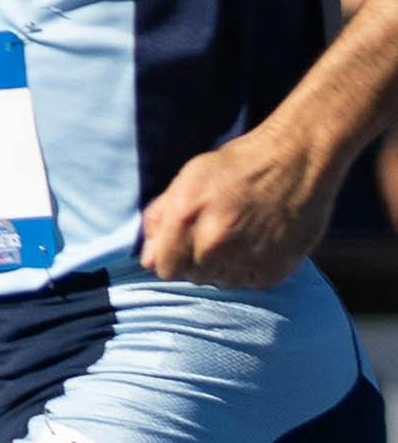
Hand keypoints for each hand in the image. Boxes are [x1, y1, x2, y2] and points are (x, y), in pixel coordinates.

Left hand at [147, 117, 339, 290]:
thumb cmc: (237, 166)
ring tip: (239, 240)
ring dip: (226, 268)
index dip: (171, 260)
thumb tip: (147, 257)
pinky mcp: (276, 267)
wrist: (296, 159)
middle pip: (193, 276)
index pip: (163, 268)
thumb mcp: (187, 179)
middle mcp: (213, 242)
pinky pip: (252, 283)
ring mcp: (246, 257)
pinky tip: (259, 245)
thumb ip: (160, 218)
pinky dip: (253, 270)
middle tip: (216, 238)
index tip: (182, 250)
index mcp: (184, 217)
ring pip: (222, 282)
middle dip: (198, 262)